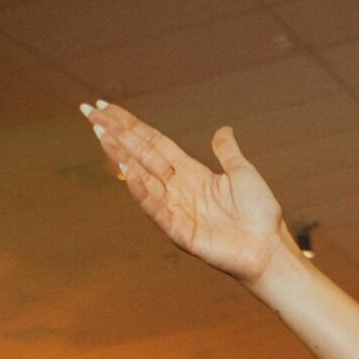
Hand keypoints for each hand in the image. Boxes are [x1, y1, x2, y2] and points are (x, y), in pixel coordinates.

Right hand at [84, 102, 290, 287]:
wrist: (269, 249)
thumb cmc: (259, 215)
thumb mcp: (243, 174)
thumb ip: (227, 152)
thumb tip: (222, 129)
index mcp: (190, 173)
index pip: (153, 143)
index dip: (130, 126)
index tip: (106, 108)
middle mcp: (178, 188)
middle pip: (141, 154)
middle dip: (116, 134)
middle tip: (89, 112)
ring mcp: (176, 209)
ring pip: (142, 177)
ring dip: (121, 156)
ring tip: (101, 135)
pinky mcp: (180, 231)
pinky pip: (157, 209)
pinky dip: (142, 191)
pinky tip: (127, 173)